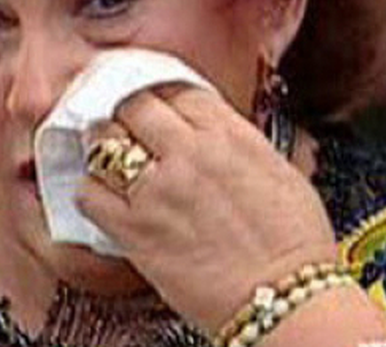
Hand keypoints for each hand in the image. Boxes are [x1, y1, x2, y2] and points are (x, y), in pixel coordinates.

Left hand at [76, 86, 339, 333]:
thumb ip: (240, 143)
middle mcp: (189, 151)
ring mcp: (158, 189)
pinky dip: (89, 191)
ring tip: (107, 158)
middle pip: (132, 104)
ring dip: (101, 147)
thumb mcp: (281, 170)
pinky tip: (101, 196)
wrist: (288, 298)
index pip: (174, 87)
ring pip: (104, 142)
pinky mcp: (135, 229)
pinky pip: (89, 194)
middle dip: (124, 110)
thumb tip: (218, 136)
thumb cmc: (296, 243)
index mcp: (229, 133)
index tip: (151, 100)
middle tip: (122, 123)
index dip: (158, 92)